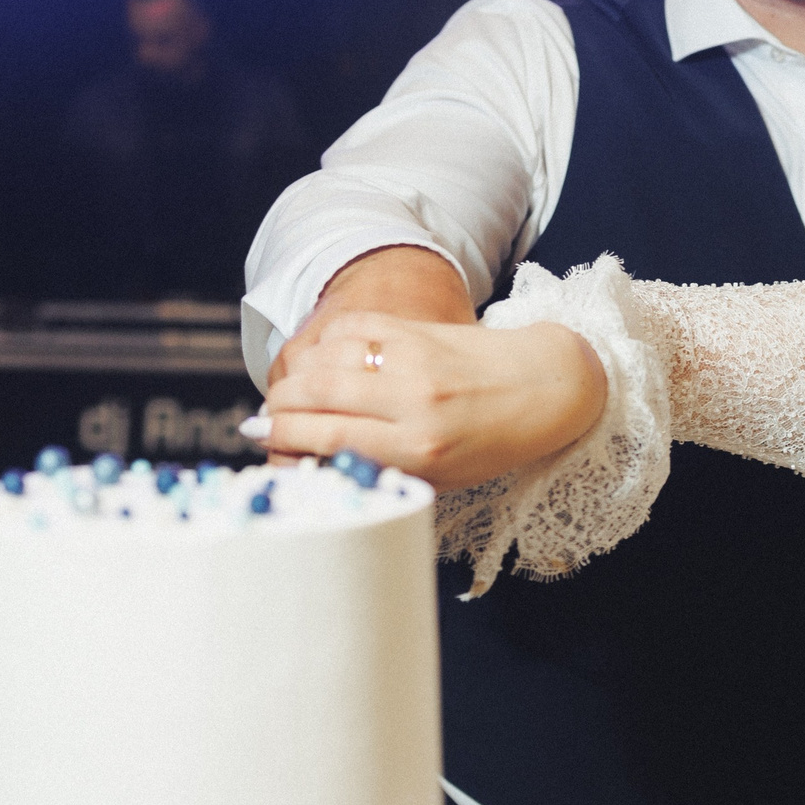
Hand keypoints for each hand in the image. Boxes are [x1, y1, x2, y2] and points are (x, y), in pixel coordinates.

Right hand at [261, 312, 606, 489]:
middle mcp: (415, 402)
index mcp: (421, 449)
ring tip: (288, 394)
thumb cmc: (487, 442)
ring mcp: (414, 359)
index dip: (284, 441)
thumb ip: (381, 471)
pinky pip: (348, 329)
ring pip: (325, 360)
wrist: (542, 385)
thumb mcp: (439, 476)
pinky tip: (319, 362)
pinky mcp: (415, 328)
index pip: (330, 440)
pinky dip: (322, 345)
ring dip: (294, 377)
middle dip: (277, 408)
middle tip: (265, 418)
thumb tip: (312, 466)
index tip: (263, 443)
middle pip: (316, 396)